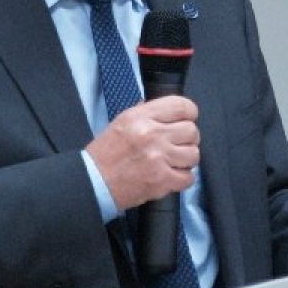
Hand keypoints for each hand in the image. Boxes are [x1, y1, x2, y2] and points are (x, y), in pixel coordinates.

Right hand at [85, 97, 199, 210]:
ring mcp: (158, 158)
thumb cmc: (106, 153)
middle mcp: (152, 134)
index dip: (189, 113)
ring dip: (186, 159)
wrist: (94, 181)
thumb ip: (147, 114)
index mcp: (140, 117)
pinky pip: (189, 177)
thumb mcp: (122, 121)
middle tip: (177, 144)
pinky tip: (171, 175)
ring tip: (173, 161)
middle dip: (188, 138)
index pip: (182, 106)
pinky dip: (183, 178)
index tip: (186, 120)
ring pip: (194, 154)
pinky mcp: (162, 180)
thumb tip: (168, 110)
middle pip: (192, 131)